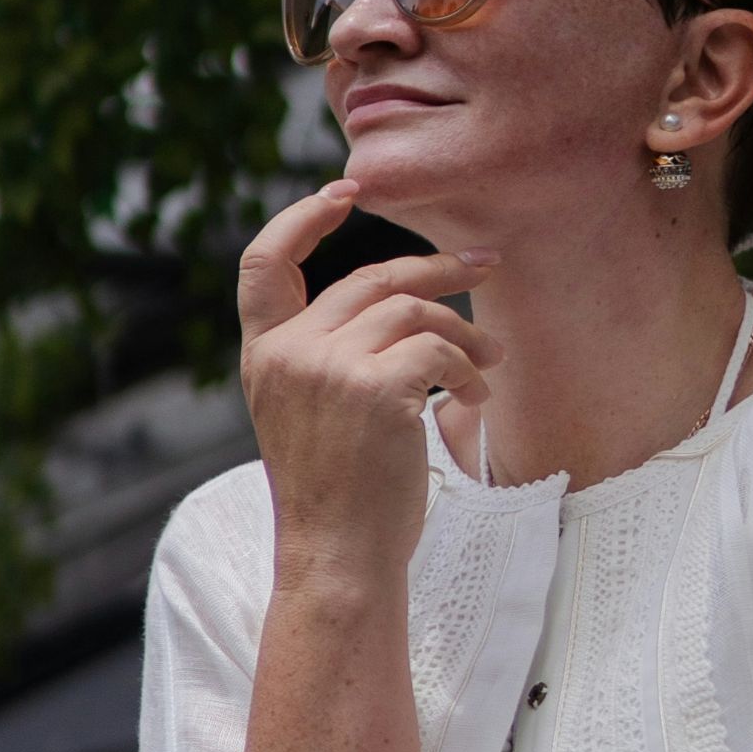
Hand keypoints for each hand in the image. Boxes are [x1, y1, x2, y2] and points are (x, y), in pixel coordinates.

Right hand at [237, 179, 503, 591]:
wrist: (339, 558)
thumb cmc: (337, 495)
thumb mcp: (308, 412)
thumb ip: (325, 355)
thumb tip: (397, 299)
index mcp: (263, 355)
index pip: (263, 264)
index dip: (301, 219)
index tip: (344, 192)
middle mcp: (289, 353)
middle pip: (370, 279)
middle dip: (437, 269)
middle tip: (485, 266)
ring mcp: (330, 368)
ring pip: (413, 311)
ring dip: (465, 334)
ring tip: (489, 366)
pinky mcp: (376, 389)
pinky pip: (439, 350)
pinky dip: (468, 370)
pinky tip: (475, 399)